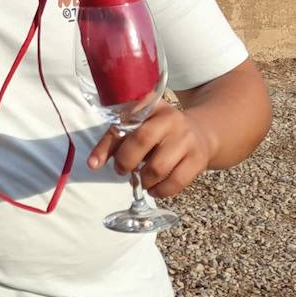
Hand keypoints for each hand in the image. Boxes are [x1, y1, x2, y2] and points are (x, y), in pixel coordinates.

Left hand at [87, 102, 215, 197]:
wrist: (201, 132)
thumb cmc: (159, 130)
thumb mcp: (138, 125)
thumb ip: (114, 140)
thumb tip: (93, 163)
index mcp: (151, 105)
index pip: (124, 122)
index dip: (107, 144)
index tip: (94, 163)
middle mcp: (171, 119)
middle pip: (142, 140)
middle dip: (125, 161)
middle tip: (122, 170)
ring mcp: (187, 139)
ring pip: (158, 166)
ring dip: (144, 180)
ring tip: (141, 180)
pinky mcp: (198, 159)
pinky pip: (176, 182)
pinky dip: (160, 191)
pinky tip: (154, 189)